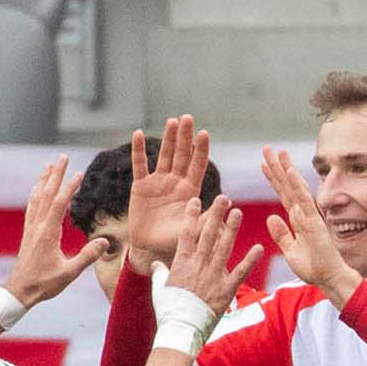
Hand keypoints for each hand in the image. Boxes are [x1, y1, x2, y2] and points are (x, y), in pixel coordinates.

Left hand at [0, 154, 113, 315]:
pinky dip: (36, 193)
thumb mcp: (69, 273)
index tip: (79, 173)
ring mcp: (31, 228)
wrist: (20, 291)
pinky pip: (32, 206)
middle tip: (62, 156)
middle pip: (47, 193)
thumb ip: (87, 256)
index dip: (69, 187)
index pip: (59, 203)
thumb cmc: (44, 284)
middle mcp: (37, 226)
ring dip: (44, 180)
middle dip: (55, 174)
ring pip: (37, 197)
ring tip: (50, 165)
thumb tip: (104, 242)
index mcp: (48, 233)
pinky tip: (38, 188)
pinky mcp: (28, 232)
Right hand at [122, 116, 210, 266]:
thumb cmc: (175, 241)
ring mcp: (158, 182)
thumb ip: (208, 216)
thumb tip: (228, 202)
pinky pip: (139, 165)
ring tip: (172, 121)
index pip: (197, 165)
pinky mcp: (140, 186)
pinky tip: (138, 134)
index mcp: (190, 190)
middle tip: (188, 118)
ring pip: (163, 155)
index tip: (204, 133)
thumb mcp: (193, 229)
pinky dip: (138, 150)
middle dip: (185, 137)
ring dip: (167, 138)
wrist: (150, 247)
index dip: (200, 149)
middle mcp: (176, 182)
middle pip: (181, 155)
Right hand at [162, 196, 264, 310]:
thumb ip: (159, 273)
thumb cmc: (168, 310)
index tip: (196, 200)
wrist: (180, 329)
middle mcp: (198, 265)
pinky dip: (250, 260)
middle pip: (207, 234)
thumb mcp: (159, 289)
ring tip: (239, 213)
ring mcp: (213, 276)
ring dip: (232, 229)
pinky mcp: (226, 290)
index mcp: (181, 263)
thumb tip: (153, 264)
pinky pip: (240, 272)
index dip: (192, 215)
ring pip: (224, 247)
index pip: (186, 233)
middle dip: (215, 214)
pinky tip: (259, 247)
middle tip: (223, 198)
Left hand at [259, 146, 359, 303]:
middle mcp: (303, 213)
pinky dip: (297, 185)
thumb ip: (281, 234)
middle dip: (277, 167)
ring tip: (278, 152)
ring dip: (287, 169)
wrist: (330, 278)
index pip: (283, 194)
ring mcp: (309, 215)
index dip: (273, 178)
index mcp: (297, 219)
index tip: (263, 164)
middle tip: (267, 148)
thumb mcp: (290, 251)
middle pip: (287, 185)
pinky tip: (290, 171)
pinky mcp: (314, 221)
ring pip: (295, 187)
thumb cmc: (314, 268)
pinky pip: (303, 199)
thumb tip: (270, 217)